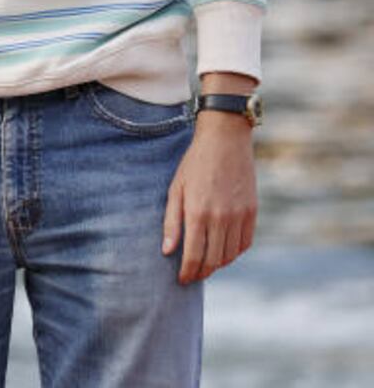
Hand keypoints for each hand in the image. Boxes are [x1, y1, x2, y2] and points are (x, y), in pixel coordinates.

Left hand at [161, 111, 256, 284]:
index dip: (187, 272)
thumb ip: (171, 221)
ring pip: (230, 255)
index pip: (194, 256)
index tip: (182, 280)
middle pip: (213, 260)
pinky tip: (224, 250)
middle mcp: (220, 218)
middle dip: (201, 272)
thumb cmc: (195, 163)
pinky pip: (244, 243)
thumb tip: (167, 251)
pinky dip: (234, 252)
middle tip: (193, 275)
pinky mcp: (252, 212)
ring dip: (218, 265)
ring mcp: (239, 216)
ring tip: (207, 264)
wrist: (225, 140)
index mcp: (198, 212)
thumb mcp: (176, 188)